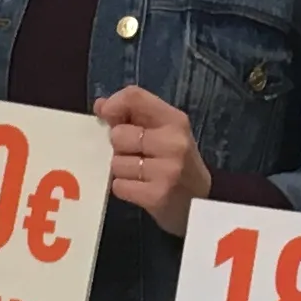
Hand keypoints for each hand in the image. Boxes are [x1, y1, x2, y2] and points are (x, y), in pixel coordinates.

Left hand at [94, 85, 213, 235]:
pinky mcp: (157, 196)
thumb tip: (100, 105)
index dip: (113, 105)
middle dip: (120, 147)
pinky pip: (119, 186)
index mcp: (175, 120)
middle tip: (137, 155)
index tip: (108, 117)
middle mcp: (173, 142)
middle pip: (118, 134)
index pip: (134, 97)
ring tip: (141, 174)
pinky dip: (124, 188)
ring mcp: (167, 170)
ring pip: (116, 163)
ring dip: (122, 170)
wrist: (200, 203)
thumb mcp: (164, 132)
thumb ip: (134, 115)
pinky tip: (140, 188)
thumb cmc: (176, 162)